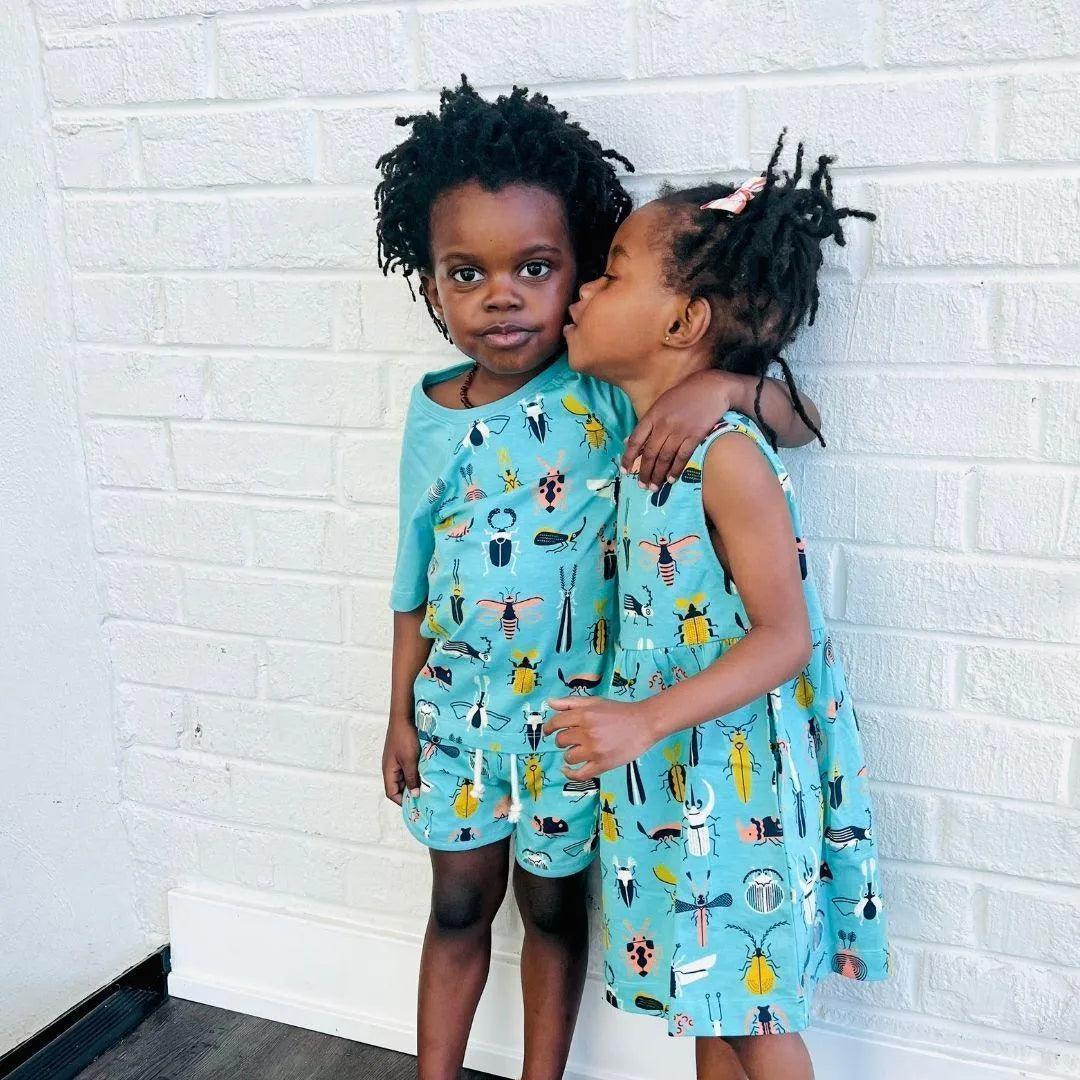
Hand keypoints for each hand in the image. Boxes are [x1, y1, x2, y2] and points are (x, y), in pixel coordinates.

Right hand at [382, 715, 420, 804]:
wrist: (404, 716)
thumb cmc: (404, 737)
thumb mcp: (409, 760)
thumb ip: (411, 778)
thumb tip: (414, 794)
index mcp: (388, 771)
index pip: (392, 793)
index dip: (403, 801)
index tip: (417, 805)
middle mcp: (391, 767)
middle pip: (399, 786)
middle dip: (411, 792)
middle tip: (426, 796)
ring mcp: (397, 760)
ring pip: (405, 777)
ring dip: (415, 781)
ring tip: (428, 785)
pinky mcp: (404, 753)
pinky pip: (409, 768)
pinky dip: (417, 771)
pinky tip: (427, 772)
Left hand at [544, 696, 657, 781]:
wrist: (644, 723)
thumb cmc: (619, 711)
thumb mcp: (595, 701)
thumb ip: (571, 702)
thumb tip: (550, 703)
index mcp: (584, 715)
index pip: (556, 723)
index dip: (549, 728)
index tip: (548, 731)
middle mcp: (587, 732)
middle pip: (561, 740)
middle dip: (563, 740)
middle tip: (571, 739)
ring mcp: (595, 750)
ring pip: (569, 757)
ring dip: (569, 754)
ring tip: (578, 751)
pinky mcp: (603, 764)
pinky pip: (579, 774)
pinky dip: (570, 774)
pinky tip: (567, 770)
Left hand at [622, 369, 746, 488]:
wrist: (711, 388)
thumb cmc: (684, 395)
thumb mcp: (660, 404)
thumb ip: (646, 423)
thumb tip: (629, 442)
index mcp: (652, 416)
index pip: (636, 440)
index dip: (628, 457)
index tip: (625, 470)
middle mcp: (663, 425)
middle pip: (650, 453)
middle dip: (644, 472)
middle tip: (642, 486)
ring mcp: (679, 431)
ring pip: (665, 458)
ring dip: (658, 475)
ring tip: (654, 487)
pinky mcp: (695, 436)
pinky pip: (682, 457)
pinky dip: (675, 470)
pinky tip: (671, 479)